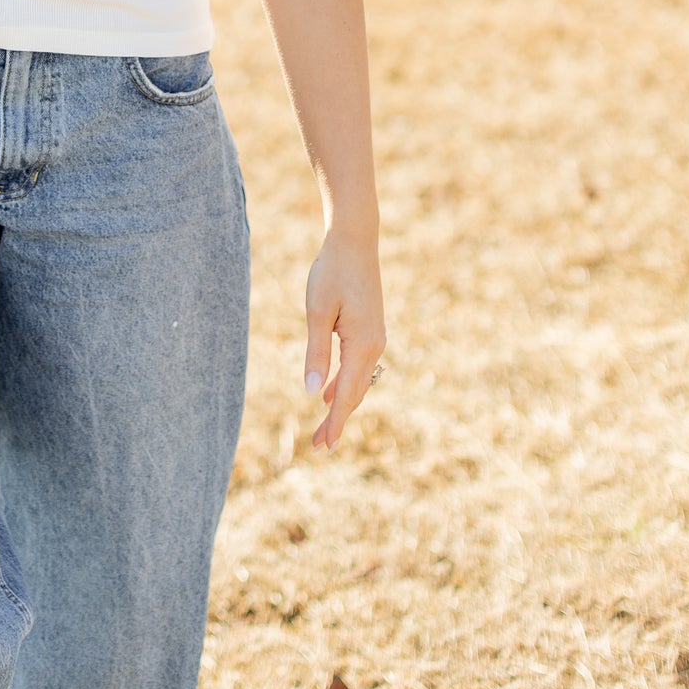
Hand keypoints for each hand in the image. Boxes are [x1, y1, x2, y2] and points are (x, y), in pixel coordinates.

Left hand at [303, 228, 385, 453]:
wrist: (354, 241)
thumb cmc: (332, 272)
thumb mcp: (317, 313)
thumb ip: (316, 353)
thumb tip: (313, 392)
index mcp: (363, 344)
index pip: (348, 394)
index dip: (335, 422)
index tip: (324, 447)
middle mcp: (375, 345)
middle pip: (356, 392)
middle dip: (337, 420)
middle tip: (318, 447)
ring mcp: (375, 337)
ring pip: (358, 380)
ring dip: (341, 403)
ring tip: (323, 428)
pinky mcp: (370, 329)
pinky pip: (358, 365)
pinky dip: (345, 382)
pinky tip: (331, 393)